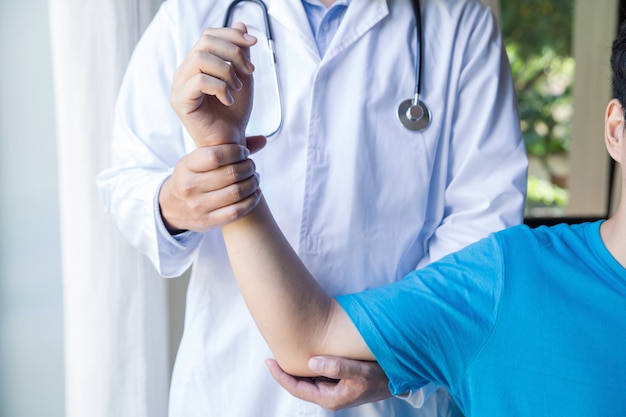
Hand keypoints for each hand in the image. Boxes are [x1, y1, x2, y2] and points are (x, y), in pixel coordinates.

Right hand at [159, 139, 264, 232]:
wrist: (171, 207)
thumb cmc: (192, 177)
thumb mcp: (197, 159)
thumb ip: (227, 148)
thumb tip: (263, 139)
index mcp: (186, 166)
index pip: (216, 156)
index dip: (236, 152)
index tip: (244, 152)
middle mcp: (190, 186)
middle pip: (231, 174)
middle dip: (248, 167)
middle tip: (252, 166)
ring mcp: (198, 206)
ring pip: (236, 192)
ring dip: (252, 183)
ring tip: (254, 178)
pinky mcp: (208, 221)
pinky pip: (237, 211)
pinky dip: (251, 201)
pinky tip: (254, 193)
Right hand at [170, 22, 256, 147]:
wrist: (231, 142)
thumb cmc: (234, 114)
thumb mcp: (242, 77)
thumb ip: (240, 53)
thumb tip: (241, 24)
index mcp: (195, 65)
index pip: (208, 36)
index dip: (232, 35)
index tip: (254, 43)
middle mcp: (183, 72)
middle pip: (205, 42)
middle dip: (233, 52)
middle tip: (249, 71)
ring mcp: (178, 86)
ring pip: (201, 58)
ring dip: (226, 70)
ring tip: (237, 88)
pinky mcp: (180, 101)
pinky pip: (200, 80)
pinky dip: (220, 87)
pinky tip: (229, 100)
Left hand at [265, 356, 391, 409]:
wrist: (395, 380)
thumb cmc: (379, 376)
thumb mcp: (359, 371)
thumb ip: (336, 366)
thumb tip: (311, 362)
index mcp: (330, 397)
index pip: (297, 388)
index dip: (281, 375)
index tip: (269, 361)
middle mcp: (328, 395)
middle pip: (298, 385)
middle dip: (284, 371)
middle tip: (271, 354)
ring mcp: (332, 389)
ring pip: (307, 379)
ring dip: (296, 368)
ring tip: (283, 352)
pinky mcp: (337, 382)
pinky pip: (316, 375)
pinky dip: (307, 365)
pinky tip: (304, 354)